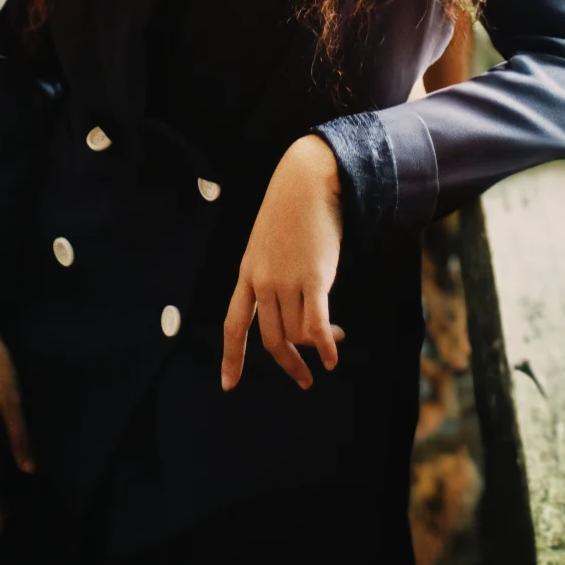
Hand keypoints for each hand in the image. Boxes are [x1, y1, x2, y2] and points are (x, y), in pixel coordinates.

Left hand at [222, 135, 344, 391]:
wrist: (307, 180)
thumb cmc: (293, 208)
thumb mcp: (271, 242)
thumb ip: (276, 275)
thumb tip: (297, 309)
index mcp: (248, 273)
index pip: (234, 324)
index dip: (231, 357)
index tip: (228, 385)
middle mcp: (262, 281)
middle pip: (272, 339)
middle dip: (290, 363)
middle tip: (306, 379)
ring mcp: (286, 280)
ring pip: (297, 333)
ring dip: (318, 345)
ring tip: (337, 338)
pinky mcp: (313, 277)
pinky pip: (316, 325)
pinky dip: (325, 346)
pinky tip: (334, 357)